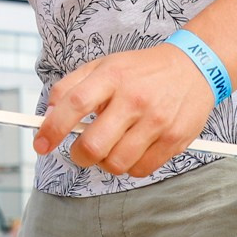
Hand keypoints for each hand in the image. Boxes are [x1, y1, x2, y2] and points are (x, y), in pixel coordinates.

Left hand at [34, 43, 218, 178]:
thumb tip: (48, 113)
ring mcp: (157, 121)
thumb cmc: (142, 71)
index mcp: (112, 76)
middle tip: (80, 150)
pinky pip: (140, 170)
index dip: (52, 128)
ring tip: (110, 147)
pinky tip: (132, 149)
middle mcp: (134, 99)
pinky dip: (130, 166)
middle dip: (79, 155)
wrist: (195, 67)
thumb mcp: (104, 65)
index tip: (41, 144)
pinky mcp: (175, 140)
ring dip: (105, 162)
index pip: (74, 104)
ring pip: (116, 163)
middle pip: (94, 145)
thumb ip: (71, 86)